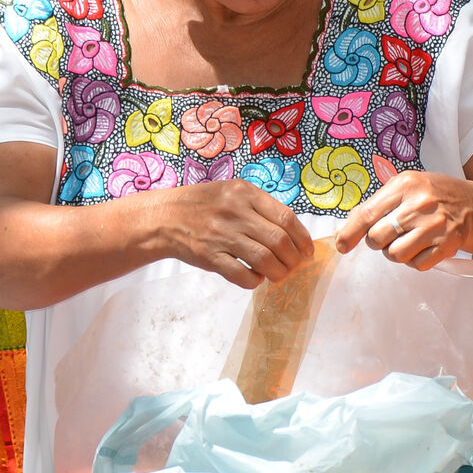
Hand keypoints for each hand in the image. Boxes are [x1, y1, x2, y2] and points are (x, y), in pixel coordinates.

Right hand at [148, 181, 314, 289]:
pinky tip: (255, 278)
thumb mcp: (233, 191)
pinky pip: (242, 275)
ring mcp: (222, 235)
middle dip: (293, 259)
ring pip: (265, 260)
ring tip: (278, 274)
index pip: (287, 217)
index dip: (303, 238)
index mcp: (246, 193)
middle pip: (279, 241)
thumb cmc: (205, 204)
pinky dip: (255, 281)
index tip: (307, 251)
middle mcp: (236, 212)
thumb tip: (293, 231)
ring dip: (278, 273)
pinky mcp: (210, 256)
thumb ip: (261, 206)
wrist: (165, 217)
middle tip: (293, 266)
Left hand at [335, 171, 472, 270]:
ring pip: (395, 255)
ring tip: (407, 241)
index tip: (341, 246)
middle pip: (377, 239)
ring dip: (396, 253)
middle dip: (378, 242)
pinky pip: (416, 265)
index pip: (367, 214)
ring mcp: (435, 226)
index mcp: (405, 184)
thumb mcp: (409, 186)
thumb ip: (379, 204)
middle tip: (390, 235)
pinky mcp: (447, 245)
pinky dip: (416, 261)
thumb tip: (346, 230)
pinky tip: (424, 247)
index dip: (350, 233)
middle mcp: (419, 204)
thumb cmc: (436, 195)